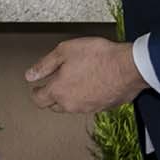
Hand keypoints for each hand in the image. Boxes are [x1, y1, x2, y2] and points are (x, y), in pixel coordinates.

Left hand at [25, 38, 146, 113]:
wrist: (129, 67)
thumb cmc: (99, 56)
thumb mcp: (64, 51)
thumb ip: (44, 65)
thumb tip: (30, 75)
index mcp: (58, 91)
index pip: (39, 100)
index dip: (35, 93)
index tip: (36, 88)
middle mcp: (71, 104)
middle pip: (55, 106)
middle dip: (52, 96)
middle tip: (54, 85)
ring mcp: (88, 108)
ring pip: (72, 106)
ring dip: (70, 97)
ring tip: (75, 81)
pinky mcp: (104, 108)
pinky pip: (89, 105)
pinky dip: (87, 97)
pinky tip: (92, 84)